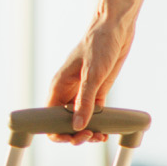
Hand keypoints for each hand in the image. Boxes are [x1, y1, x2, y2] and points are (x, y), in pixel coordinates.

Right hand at [46, 14, 136, 142]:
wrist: (117, 27)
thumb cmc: (100, 43)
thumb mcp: (92, 73)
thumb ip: (85, 101)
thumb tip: (77, 126)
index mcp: (59, 86)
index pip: (49, 117)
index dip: (56, 132)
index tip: (70, 138)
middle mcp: (69, 92)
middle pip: (64, 122)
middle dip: (74, 134)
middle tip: (90, 137)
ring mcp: (84, 92)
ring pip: (80, 120)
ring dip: (88, 131)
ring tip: (100, 137)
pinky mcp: (98, 91)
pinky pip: (95, 113)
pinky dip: (99, 124)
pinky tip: (107, 131)